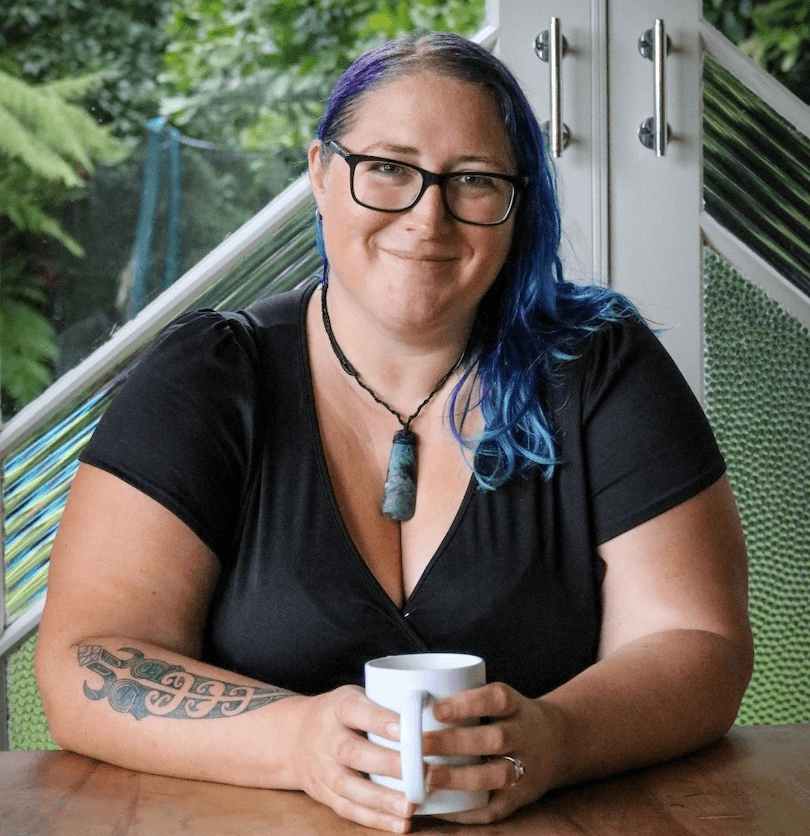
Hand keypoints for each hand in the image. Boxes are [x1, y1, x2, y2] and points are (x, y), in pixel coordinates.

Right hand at [290, 686, 415, 831]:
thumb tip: (436, 712)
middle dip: (387, 764)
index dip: (378, 719)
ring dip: (381, 799)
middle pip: (352, 752)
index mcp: (338, 707)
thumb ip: (386, 702)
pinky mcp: (324, 793)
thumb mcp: (356, 696)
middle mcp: (327, 737)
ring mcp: (323, 768)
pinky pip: (348, 809)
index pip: (355, 710)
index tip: (404, 728)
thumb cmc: (341, 714)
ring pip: (349, 786)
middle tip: (420, 771)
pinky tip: (400, 824)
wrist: (294, 737)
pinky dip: (374, 819)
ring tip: (410, 806)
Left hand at [421, 682, 563, 823]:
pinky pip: (496, 808)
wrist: (558, 741)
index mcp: (516, 706)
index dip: (467, 703)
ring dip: (460, 778)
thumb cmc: (508, 716)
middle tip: (420, 744)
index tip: (435, 709)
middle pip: (495, 739)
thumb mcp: (498, 698)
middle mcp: (525, 735)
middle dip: (455, 743)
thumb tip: (402, 694)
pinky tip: (441, 807)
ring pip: (497, 775)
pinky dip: (468, 810)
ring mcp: (526, 768)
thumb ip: (464, 697)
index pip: (496, 699)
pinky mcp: (521, 797)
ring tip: (427, 778)